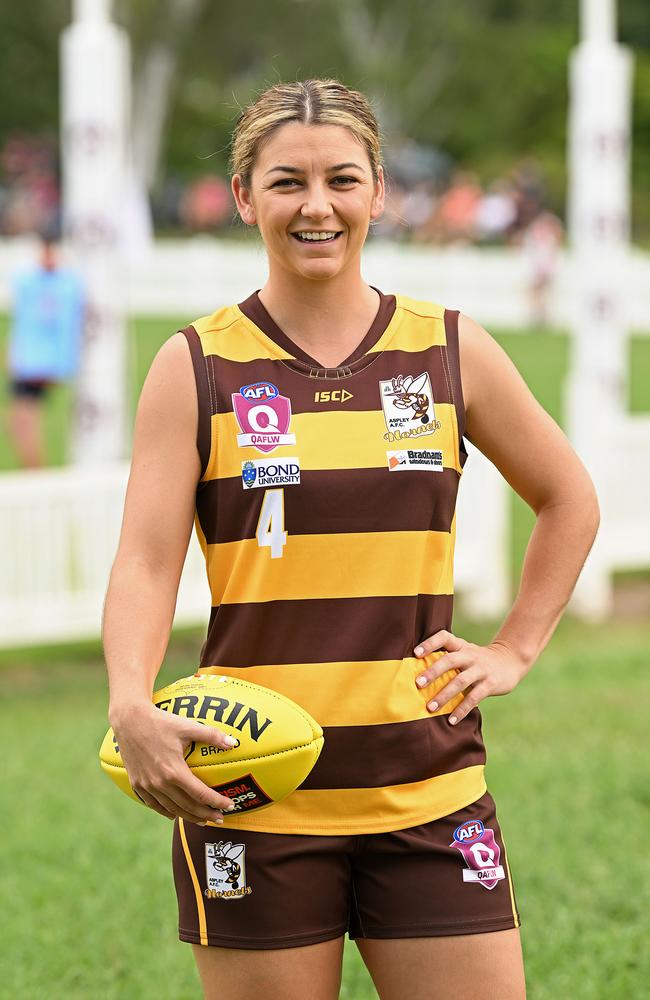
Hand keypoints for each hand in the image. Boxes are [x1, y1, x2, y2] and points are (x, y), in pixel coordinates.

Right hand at [110, 701, 237, 823]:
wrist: (129, 720)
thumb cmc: (161, 722)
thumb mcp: (188, 726)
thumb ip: (212, 735)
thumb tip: (234, 743)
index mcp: (174, 771)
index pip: (201, 794)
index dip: (217, 802)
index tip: (230, 805)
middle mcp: (160, 783)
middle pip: (187, 806)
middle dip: (206, 814)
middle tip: (220, 819)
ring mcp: (147, 786)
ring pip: (172, 809)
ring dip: (189, 816)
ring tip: (203, 819)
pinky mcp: (137, 784)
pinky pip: (154, 805)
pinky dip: (167, 812)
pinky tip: (175, 814)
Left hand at [414, 630, 526, 724]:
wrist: (511, 660)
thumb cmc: (477, 660)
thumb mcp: (465, 652)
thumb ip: (447, 659)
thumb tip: (418, 677)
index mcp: (461, 646)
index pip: (444, 637)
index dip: (430, 643)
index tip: (415, 653)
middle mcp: (470, 655)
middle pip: (450, 660)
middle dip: (433, 672)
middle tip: (418, 684)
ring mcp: (481, 669)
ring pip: (460, 681)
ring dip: (444, 695)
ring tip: (430, 708)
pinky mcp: (490, 684)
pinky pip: (474, 698)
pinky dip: (462, 710)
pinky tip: (452, 720)